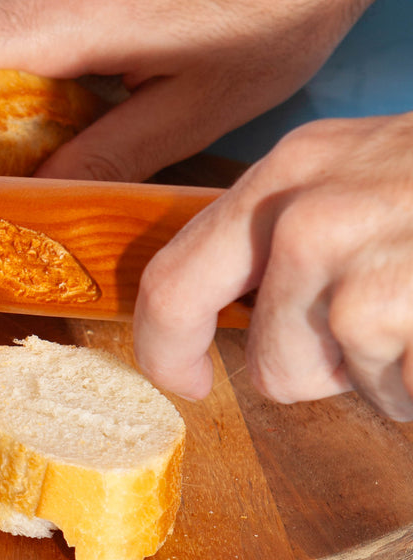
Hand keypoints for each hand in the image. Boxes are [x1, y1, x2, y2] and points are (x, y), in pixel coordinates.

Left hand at [133, 114, 412, 419]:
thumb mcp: (372, 163)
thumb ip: (303, 214)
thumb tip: (250, 291)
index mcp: (289, 173)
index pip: (177, 280)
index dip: (169, 348)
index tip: (185, 380)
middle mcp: (307, 222)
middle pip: (264, 359)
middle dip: (309, 373)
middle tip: (369, 349)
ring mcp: (357, 275)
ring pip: (343, 382)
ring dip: (387, 370)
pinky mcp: (395, 317)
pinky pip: (399, 396)